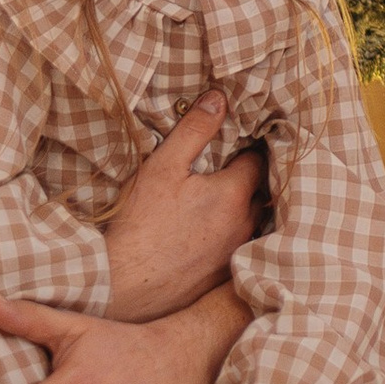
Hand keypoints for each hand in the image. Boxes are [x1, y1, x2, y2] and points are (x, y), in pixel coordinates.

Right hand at [101, 94, 264, 321]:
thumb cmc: (141, 224)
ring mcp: (236, 254)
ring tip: (223, 198)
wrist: (124, 285)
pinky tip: (211, 233)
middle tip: (232, 166)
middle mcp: (244, 226)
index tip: (239, 141)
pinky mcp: (223, 276)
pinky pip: (239, 247)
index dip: (250, 147)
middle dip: (251, 178)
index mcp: (234, 195)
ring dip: (244, 208)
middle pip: (261, 192)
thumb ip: (194, 130)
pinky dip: (232, 235)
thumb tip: (219, 98)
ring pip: (252, 222)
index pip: (258, 160)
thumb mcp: (163, 167)